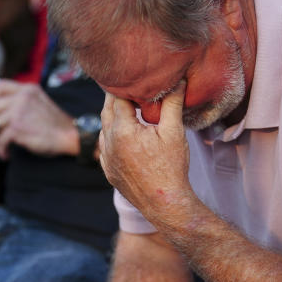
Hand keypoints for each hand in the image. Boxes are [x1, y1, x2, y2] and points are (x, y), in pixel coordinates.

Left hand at [0, 80, 78, 158]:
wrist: (70, 136)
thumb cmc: (55, 124)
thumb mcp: (39, 103)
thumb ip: (22, 101)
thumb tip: (0, 112)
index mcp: (27, 90)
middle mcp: (21, 97)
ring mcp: (18, 112)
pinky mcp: (18, 128)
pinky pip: (0, 139)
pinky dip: (0, 149)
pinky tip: (5, 154)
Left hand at [98, 88, 195, 224]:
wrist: (164, 204)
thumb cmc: (171, 168)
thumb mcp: (174, 132)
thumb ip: (172, 103)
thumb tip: (177, 81)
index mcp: (122, 129)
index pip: (117, 96)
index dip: (126, 85)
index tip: (133, 76)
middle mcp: (108, 142)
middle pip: (107, 110)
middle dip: (117, 97)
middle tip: (128, 86)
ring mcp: (106, 158)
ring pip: (105, 128)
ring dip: (114, 117)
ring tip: (128, 108)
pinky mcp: (108, 170)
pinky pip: (106, 147)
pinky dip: (113, 136)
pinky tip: (125, 135)